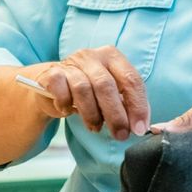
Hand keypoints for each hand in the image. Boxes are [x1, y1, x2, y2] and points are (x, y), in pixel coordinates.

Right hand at [29, 45, 150, 140]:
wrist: (53, 86)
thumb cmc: (89, 91)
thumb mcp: (111, 93)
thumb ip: (125, 104)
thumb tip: (139, 126)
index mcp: (113, 57)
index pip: (131, 79)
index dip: (138, 106)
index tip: (139, 128)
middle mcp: (92, 56)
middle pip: (106, 85)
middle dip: (116, 115)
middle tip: (120, 135)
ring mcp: (71, 63)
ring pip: (83, 90)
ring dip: (92, 114)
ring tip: (95, 127)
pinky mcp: (52, 74)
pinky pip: (62, 93)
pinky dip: (67, 106)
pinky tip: (69, 111)